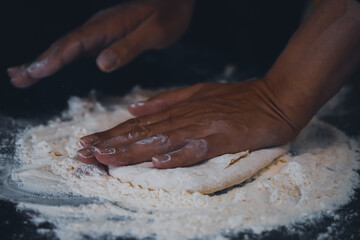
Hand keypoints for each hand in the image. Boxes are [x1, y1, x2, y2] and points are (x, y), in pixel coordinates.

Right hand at [7, 0, 193, 86]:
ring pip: (67, 46)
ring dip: (44, 60)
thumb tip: (102, 64)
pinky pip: (78, 47)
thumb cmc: (168, 15)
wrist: (175, 0)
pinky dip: (61, 57)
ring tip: (23, 74)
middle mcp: (99, 27)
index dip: (53, 59)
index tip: (34, 72)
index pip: (74, 44)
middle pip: (63, 45)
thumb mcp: (153, 33)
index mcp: (108, 26)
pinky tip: (52, 64)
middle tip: (17, 78)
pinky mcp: (105, 34)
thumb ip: (128, 48)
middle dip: (39, 62)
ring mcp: (100, 29)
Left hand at [77, 79, 302, 168]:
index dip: (111, 134)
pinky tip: (156, 164)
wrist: (275, 97)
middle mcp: (185, 118)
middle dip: (109, 144)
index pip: (138, 124)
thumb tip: (135, 105)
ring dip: (130, 151)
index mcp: (179, 109)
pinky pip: (195, 149)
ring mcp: (202, 127)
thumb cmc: (238, 97)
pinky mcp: (221, 138)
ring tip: (103, 159)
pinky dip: (175, 156)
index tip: (87, 143)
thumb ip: (166, 99)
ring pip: (159, 141)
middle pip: (141, 133)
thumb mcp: (198, 92)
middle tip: (81, 154)